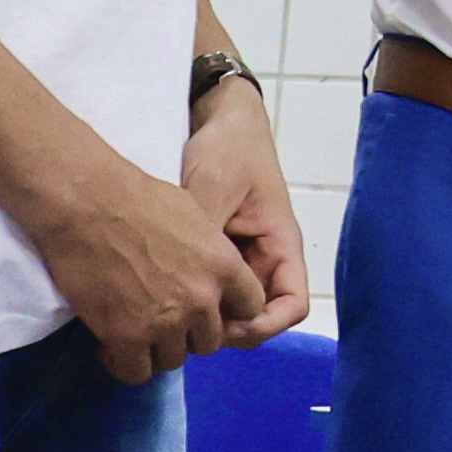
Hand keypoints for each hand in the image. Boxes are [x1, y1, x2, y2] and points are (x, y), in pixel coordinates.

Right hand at [22, 143, 263, 383]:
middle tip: (163, 316)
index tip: (208, 307)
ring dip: (157, 348)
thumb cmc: (138, 197)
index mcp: (224, 267)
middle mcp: (201, 301)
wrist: (88, 204)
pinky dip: (125, 362)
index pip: (250, 309)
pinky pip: (136, 372)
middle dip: (189, 333)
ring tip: (136, 329)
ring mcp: (165, 323)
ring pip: (173, 360)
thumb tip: (210, 272)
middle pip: (209, 342)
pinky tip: (112, 345)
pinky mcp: (126, 338)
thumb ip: (210, 254)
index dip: (229, 311)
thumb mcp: (195, 216)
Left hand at [183, 77, 311, 341]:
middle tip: (183, 324)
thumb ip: (205, 235)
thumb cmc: (229, 151)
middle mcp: (262, 262)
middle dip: (226, 329)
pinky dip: (189, 301)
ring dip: (204, 318)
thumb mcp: (216, 188)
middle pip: (256, 317)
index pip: (291, 305)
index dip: (265, 325)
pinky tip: (160, 297)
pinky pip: (207, 293)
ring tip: (167, 313)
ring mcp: (237, 264)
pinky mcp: (212, 261)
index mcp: (280, 246)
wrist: (220, 122)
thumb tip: (188, 283)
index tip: (227, 324)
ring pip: (228, 310)